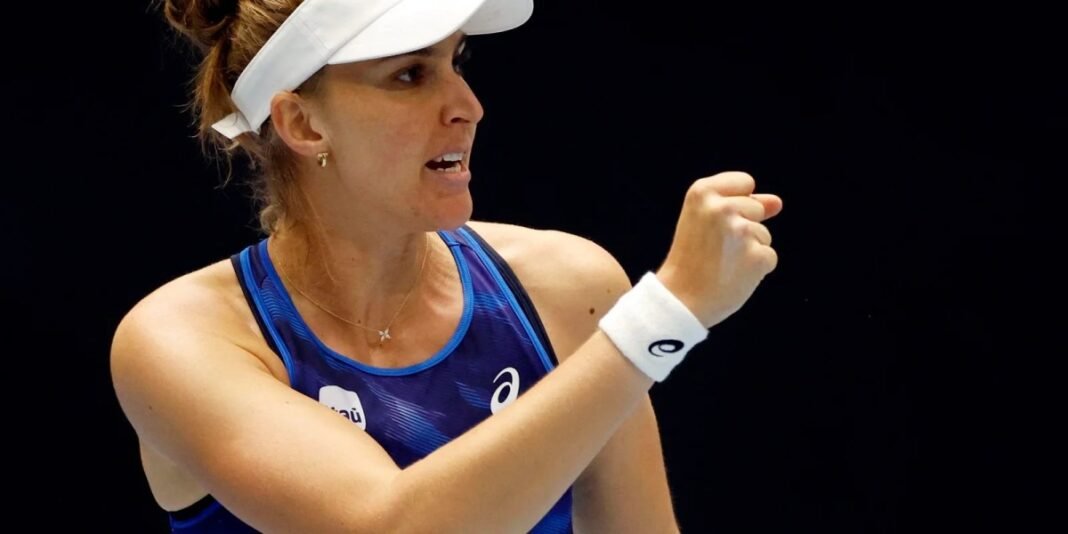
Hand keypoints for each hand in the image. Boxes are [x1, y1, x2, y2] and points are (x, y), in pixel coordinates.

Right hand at [656, 171, 782, 327]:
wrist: (679, 299)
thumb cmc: (691, 260)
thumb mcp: (704, 220)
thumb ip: (743, 203)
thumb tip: (777, 202)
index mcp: (702, 192)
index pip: (745, 182)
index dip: (736, 204)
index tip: (714, 223)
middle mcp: (722, 207)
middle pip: (756, 209)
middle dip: (743, 228)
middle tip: (713, 249)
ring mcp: (741, 232)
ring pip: (763, 234)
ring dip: (749, 250)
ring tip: (720, 264)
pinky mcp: (757, 256)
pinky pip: (769, 257)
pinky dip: (756, 269)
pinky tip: (732, 276)